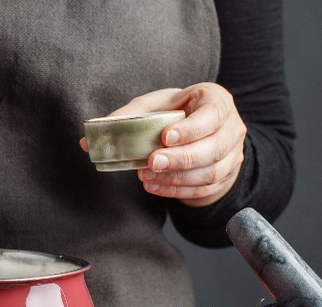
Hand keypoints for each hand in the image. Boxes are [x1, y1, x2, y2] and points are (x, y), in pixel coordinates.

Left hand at [80, 83, 246, 206]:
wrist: (198, 134)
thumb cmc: (174, 115)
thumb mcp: (153, 107)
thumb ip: (125, 118)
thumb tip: (88, 140)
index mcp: (216, 101)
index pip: (212, 114)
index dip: (191, 128)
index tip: (165, 137)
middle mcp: (232, 127)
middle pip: (214, 147)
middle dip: (181, 158)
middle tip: (152, 162)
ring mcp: (233, 154)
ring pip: (211, 172)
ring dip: (177, 178)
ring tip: (147, 177)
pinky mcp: (226, 176)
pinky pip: (205, 188)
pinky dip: (178, 190)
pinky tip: (155, 187)